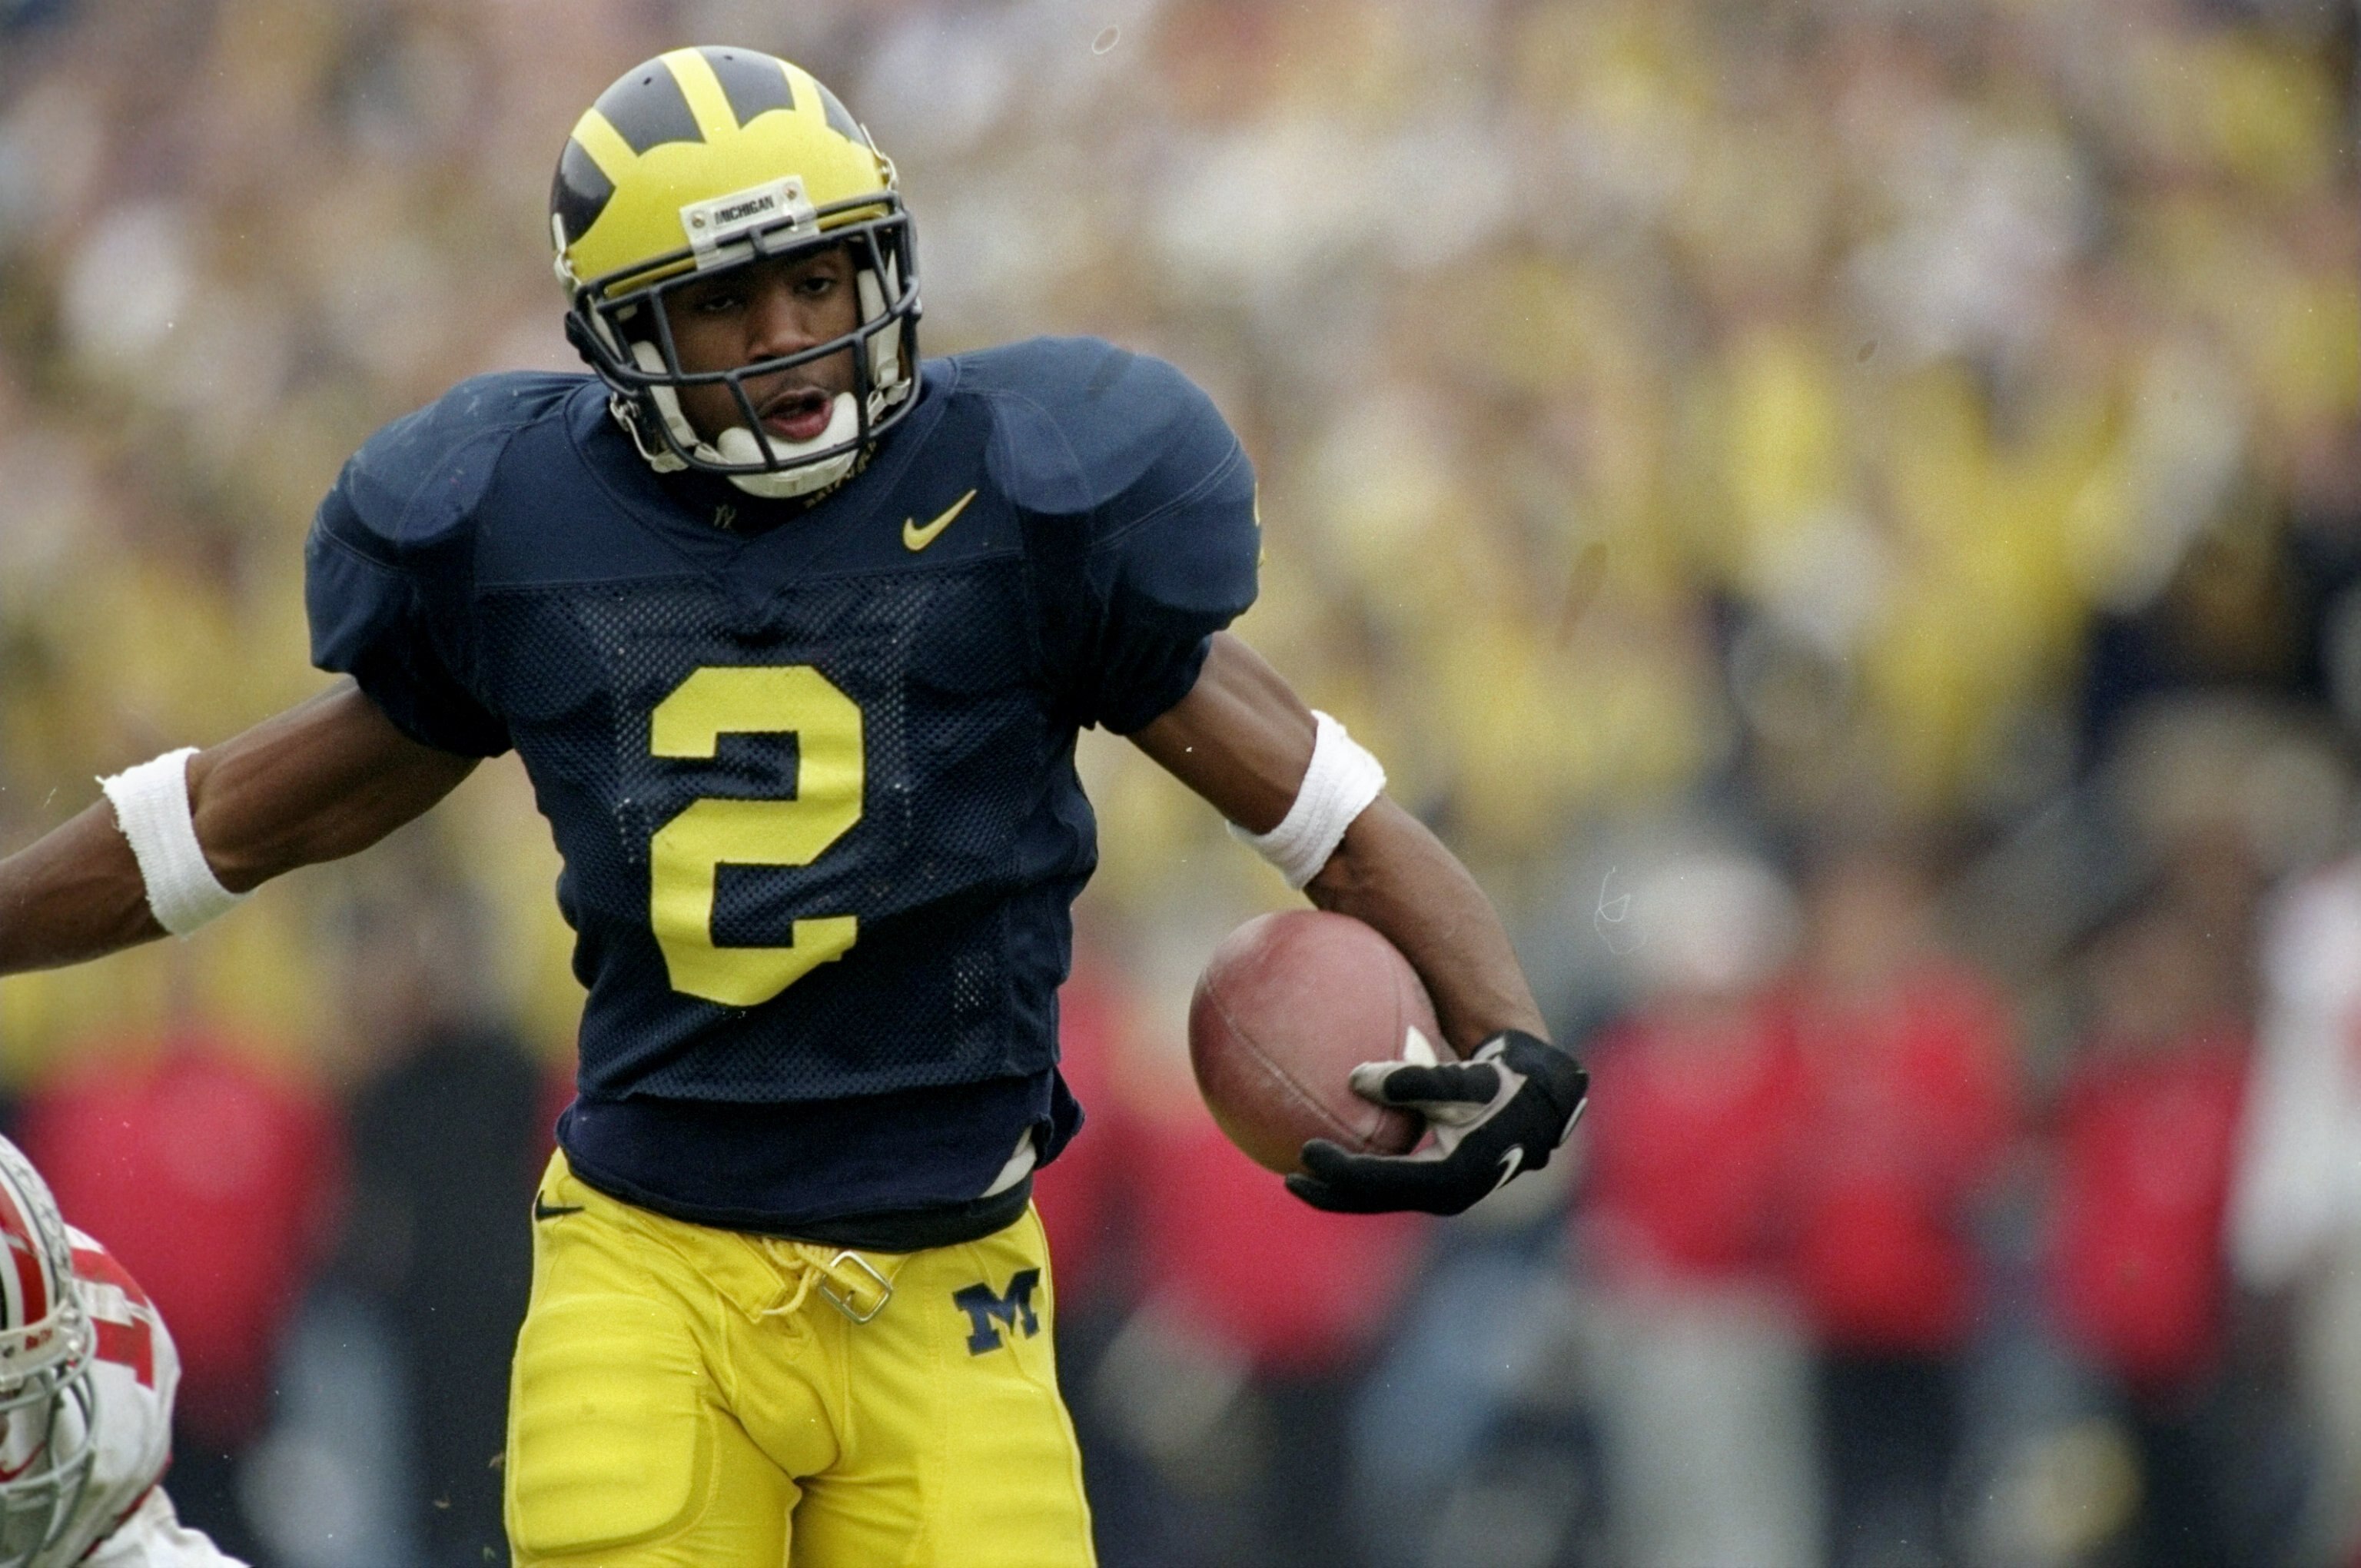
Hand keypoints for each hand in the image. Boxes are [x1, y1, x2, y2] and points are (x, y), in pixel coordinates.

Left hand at [1286, 1029, 1586, 1215]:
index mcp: (1448, 1179)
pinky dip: (1368, 1172)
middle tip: (1289, 1178)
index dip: (1337, 1172)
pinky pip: (1397, 1180)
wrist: (1545, 1096)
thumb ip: (1412, 1080)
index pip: (1377, 1182)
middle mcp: (1446, 1195)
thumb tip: (1354, 1079)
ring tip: (1304, 1173)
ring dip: (1346, 1189)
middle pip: (1375, 1201)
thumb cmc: (1504, 1082)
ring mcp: (1447, 1191)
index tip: (1303, 1151)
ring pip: (1385, 1196)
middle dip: (1331, 1193)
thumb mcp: (1462, 1080)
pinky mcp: (1447, 1178)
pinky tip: (1342, 1149)